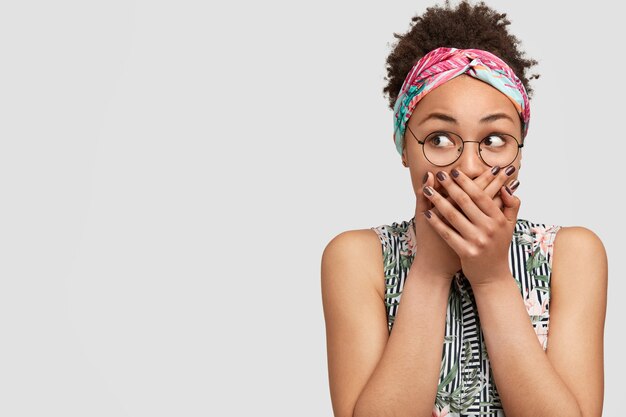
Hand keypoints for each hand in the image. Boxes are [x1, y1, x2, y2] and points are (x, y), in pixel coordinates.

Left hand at [421, 166, 521, 286]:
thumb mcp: (509, 226)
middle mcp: (489, 229)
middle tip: (440, 174)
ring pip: (453, 215)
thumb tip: (508, 187)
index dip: (466, 182)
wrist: (493, 276)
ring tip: (428, 190)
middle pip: (465, 202)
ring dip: (438, 201)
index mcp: (499, 219)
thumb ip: (512, 205)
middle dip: (450, 186)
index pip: (480, 195)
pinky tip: (427, 213)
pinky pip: (447, 233)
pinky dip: (436, 222)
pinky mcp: (466, 252)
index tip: (455, 171)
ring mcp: (477, 241)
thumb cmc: (498, 247)